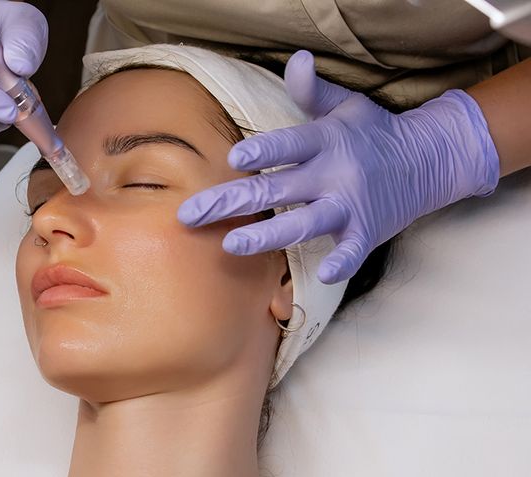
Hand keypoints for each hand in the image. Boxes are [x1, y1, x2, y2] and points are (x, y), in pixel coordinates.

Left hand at [177, 50, 498, 283]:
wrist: (430, 159)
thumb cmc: (374, 132)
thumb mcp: (346, 104)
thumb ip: (313, 90)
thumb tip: (296, 59)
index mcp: (326, 140)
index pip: (288, 144)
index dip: (262, 151)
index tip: (232, 160)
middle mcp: (335, 173)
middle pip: (277, 189)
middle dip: (231, 202)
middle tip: (190, 214)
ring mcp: (350, 205)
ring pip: (303, 224)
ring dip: (267, 235)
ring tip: (230, 244)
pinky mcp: (367, 232)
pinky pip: (353, 252)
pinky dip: (342, 262)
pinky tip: (324, 273)